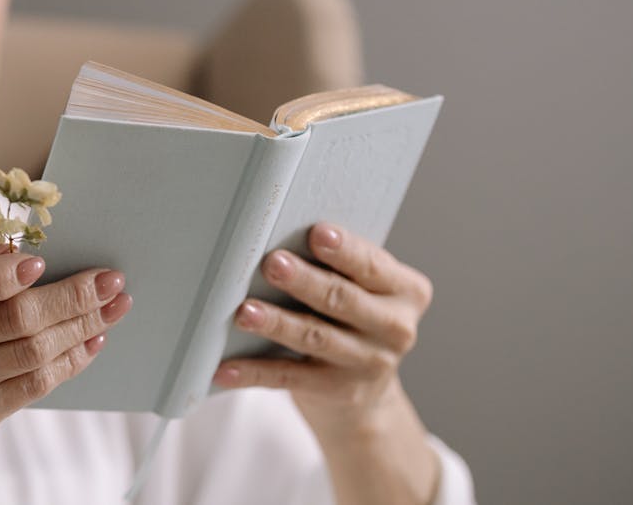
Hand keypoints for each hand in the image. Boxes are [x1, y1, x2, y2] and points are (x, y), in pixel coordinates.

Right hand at [0, 244, 131, 447]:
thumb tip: (18, 253)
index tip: (42, 263)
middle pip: (8, 323)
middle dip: (69, 299)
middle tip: (110, 280)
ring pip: (31, 354)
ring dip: (82, 327)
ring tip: (115, 306)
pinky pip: (35, 385)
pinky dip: (72, 359)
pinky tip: (94, 338)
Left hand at [214, 222, 431, 439]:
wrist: (366, 397)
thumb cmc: (354, 320)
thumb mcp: (364, 290)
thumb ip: (339, 267)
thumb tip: (281, 238)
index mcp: (406, 291)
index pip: (373, 266)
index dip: (345, 250)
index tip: (317, 233)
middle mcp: (395, 328)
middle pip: (343, 299)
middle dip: (305, 281)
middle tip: (274, 263)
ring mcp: (368, 364)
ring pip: (315, 337)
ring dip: (277, 324)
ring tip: (246, 312)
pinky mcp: (336, 392)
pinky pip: (288, 377)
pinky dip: (254, 372)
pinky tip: (226, 368)